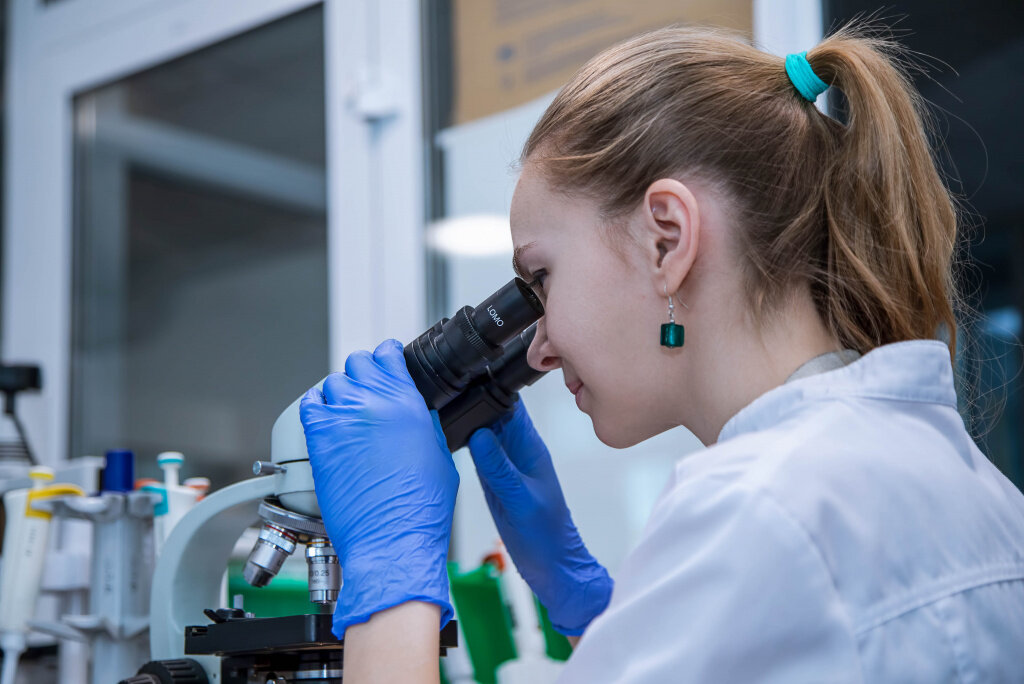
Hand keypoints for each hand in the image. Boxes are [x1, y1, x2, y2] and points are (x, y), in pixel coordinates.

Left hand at [300, 339, 458, 637]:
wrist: (393, 540)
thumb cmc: (419, 510)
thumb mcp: (439, 455)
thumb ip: (425, 425)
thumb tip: (417, 415)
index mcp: (407, 403)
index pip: (388, 355)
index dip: (387, 356)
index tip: (386, 360)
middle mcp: (373, 404)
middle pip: (357, 363)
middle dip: (363, 372)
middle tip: (367, 387)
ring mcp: (342, 420)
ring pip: (332, 383)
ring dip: (340, 392)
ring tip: (347, 410)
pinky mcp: (319, 441)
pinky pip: (309, 406)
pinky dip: (316, 407)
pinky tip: (325, 419)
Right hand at [468, 400, 611, 634]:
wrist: (551, 566)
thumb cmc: (546, 535)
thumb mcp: (520, 500)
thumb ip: (499, 469)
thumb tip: (479, 435)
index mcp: (530, 449)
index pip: (513, 407)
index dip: (494, 390)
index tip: (469, 381)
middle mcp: (517, 453)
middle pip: (494, 415)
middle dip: (474, 403)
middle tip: (447, 396)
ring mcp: (505, 466)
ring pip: (484, 433)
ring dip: (468, 424)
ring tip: (445, 416)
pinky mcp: (495, 481)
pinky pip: (479, 456)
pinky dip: (465, 447)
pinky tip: (450, 442)